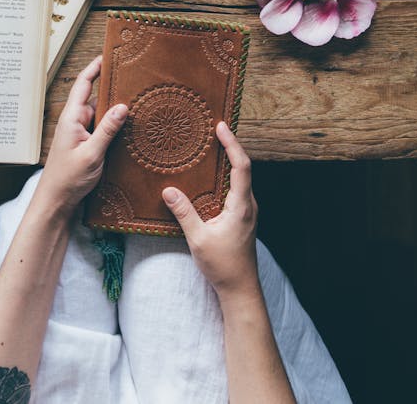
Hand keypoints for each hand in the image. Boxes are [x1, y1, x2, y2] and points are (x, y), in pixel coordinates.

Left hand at [36, 56, 127, 217]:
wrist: (56, 203)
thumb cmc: (67, 180)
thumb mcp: (91, 154)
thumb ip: (107, 130)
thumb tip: (122, 107)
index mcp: (71, 119)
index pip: (84, 85)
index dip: (95, 67)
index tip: (108, 54)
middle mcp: (76, 122)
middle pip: (97, 98)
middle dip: (113, 89)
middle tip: (133, 78)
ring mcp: (81, 134)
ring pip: (102, 115)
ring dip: (116, 111)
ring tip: (137, 103)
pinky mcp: (87, 145)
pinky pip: (103, 129)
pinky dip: (115, 127)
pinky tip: (129, 129)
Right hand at [162, 122, 258, 299]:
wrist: (240, 289)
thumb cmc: (223, 266)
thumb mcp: (199, 238)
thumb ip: (184, 213)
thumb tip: (168, 190)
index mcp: (241, 206)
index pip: (241, 166)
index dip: (232, 144)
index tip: (221, 127)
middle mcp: (248, 205)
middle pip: (244, 167)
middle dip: (231, 146)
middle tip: (214, 129)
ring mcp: (247, 211)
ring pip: (241, 178)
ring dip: (229, 160)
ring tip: (212, 146)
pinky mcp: (242, 217)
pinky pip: (236, 189)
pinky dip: (226, 175)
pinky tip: (211, 176)